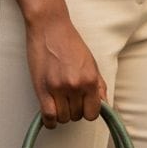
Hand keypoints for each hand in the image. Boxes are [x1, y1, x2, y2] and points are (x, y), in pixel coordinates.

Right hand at [25, 13, 106, 127]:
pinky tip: (50, 114)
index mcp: (90, 80)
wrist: (49, 26)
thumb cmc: (69, 41)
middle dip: (74, 110)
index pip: (93, 113)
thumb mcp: (91, 62)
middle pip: (77, 116)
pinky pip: (48, 116)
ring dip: (61, 113)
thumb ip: (99, 85)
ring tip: (59, 100)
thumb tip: (104, 104)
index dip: (88, 111)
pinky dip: (50, 120)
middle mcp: (76, 86)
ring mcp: (59, 88)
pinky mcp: (42, 88)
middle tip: (69, 98)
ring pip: (63, 118)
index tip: (83, 106)